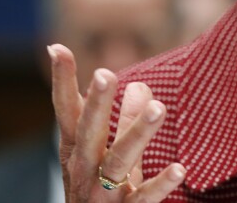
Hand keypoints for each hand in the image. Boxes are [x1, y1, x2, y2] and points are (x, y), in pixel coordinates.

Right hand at [48, 44, 185, 201]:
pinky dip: (160, 184)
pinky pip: (143, 198)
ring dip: (136, 134)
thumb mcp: (106, 154)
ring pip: (117, 161)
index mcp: (76, 149)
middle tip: (105, 73)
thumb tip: (140, 84)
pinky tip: (179, 169)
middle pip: (88, 131)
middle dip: (96, 103)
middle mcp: (83, 168)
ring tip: (158, 109)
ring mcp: (101, 194)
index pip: (66, 110)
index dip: (61, 80)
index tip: (57, 47)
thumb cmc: (98, 192)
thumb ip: (122, 120)